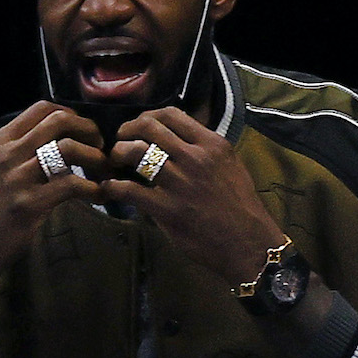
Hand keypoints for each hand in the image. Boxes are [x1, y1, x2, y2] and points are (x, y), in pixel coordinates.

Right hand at [0, 102, 104, 278]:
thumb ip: (16, 150)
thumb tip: (54, 139)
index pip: (41, 108)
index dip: (71, 115)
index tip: (83, 131)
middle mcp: (7, 153)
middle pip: (59, 121)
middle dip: (88, 130)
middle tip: (99, 146)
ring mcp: (17, 178)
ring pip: (69, 148)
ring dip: (96, 157)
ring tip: (103, 171)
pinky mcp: (29, 204)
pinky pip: (73, 185)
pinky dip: (94, 189)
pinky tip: (99, 195)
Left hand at [99, 106, 283, 285]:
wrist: (248, 243)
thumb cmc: (241, 207)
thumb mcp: (231, 166)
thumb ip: (205, 150)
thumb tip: (178, 141)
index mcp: (211, 145)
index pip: (171, 115)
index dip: (147, 116)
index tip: (140, 125)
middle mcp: (194, 158)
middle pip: (148, 127)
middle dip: (127, 130)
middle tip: (121, 140)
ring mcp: (179, 183)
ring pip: (135, 152)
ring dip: (118, 153)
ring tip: (114, 160)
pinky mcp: (167, 209)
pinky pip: (129, 189)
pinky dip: (113, 187)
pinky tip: (109, 189)